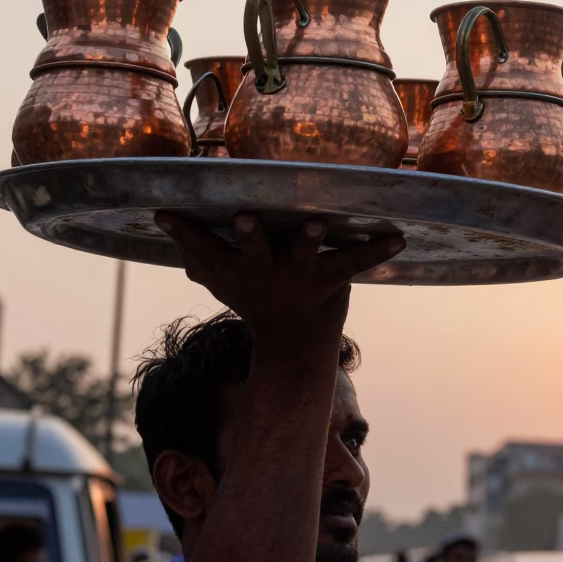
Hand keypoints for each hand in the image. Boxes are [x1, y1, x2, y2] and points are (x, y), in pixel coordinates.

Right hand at [154, 212, 404, 350]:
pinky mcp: (330, 280)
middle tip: (244, 217)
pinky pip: (355, 262)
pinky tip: (398, 239)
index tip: (164, 213)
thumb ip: (198, 258)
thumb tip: (166, 228)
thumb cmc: (257, 304)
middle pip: (250, 248)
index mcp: (236, 269)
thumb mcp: (223, 284)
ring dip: (310, 238)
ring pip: (302, 253)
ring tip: (319, 222)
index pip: (201, 249)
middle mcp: (264, 270)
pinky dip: (377, 251)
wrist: (294, 348)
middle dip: (247, 234)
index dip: (182, 233)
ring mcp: (297, 275)